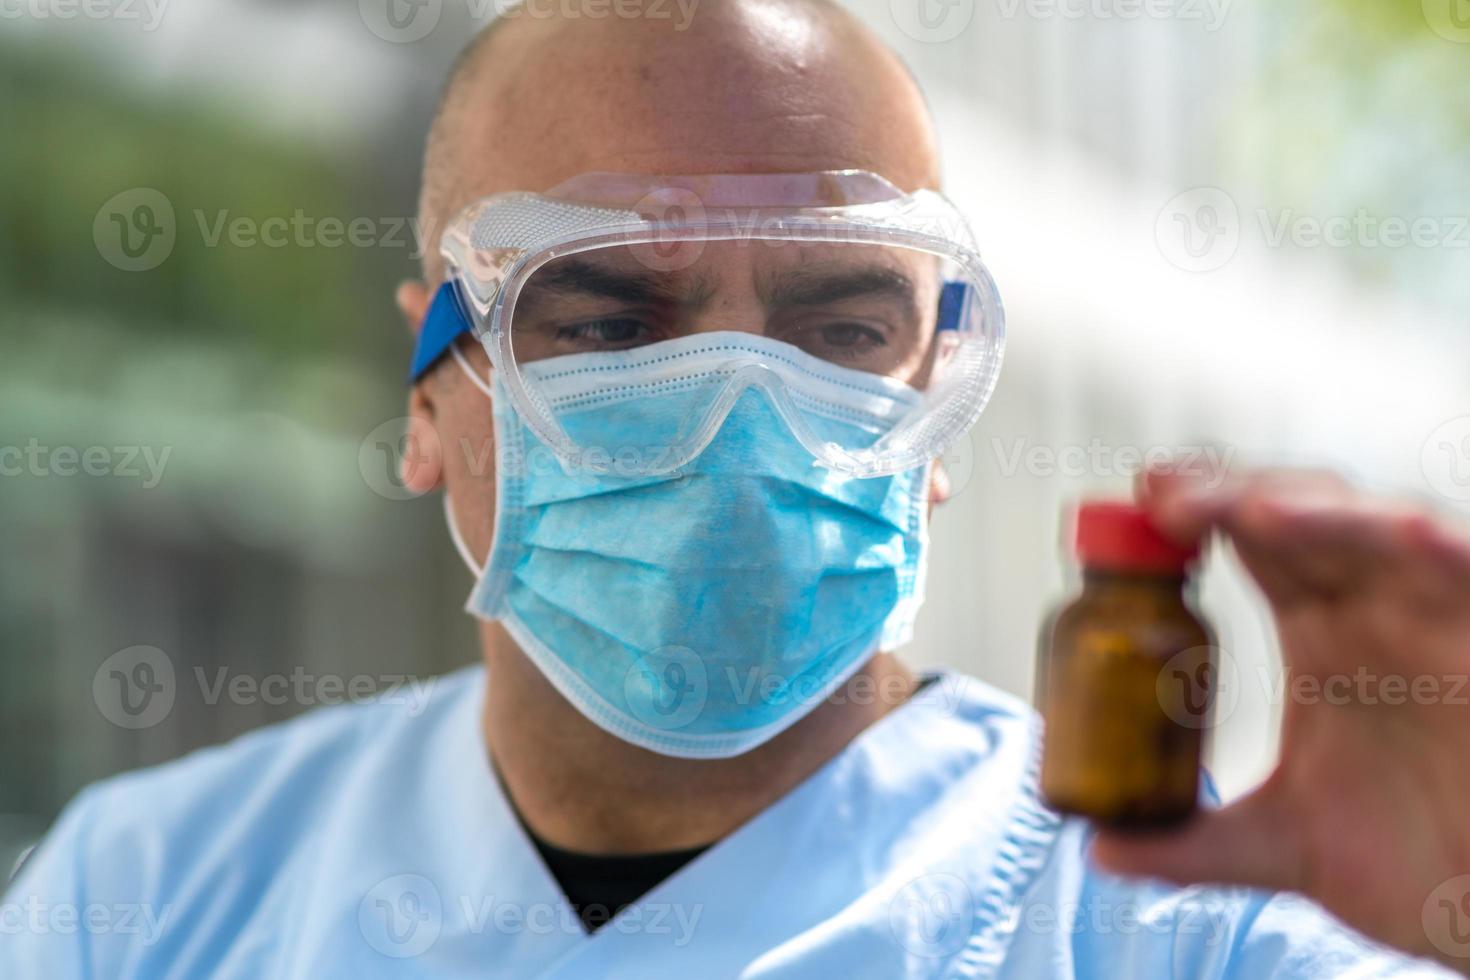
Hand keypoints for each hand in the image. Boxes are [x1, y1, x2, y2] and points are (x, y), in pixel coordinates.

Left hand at [1090, 466, 1469, 972]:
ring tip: (1248, 510)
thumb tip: (1102, 847)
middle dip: (1229, 494)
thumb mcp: (1283, 844)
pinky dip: (1432, 544)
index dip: (1196, 513)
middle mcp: (1372, 606)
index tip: (1137, 503)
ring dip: (1315, 509)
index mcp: (1319, 629)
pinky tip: (1396, 530)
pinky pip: (1466, 568)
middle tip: (1162, 495)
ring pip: (1374, 525)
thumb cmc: (1418, 861)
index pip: (1251, 543)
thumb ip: (1191, 842)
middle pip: (1296, 514)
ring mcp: (1433, 615)